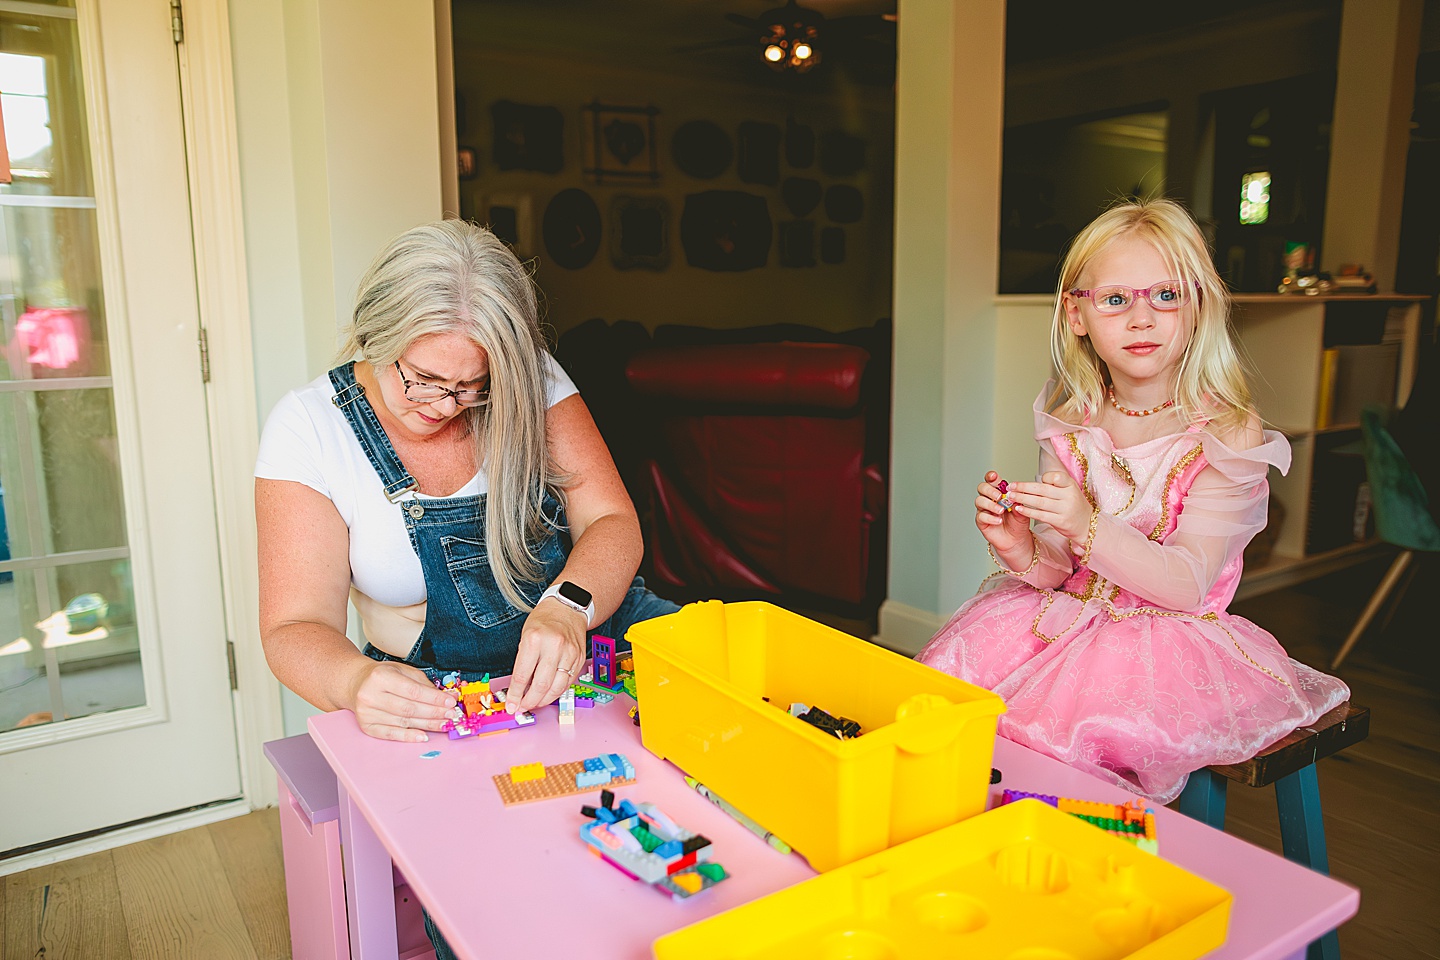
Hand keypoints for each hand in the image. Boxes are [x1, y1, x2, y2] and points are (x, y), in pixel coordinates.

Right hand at [347, 659, 457, 742]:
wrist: (356, 684)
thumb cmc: (382, 676)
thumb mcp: (402, 671)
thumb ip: (424, 684)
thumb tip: (446, 697)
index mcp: (380, 677)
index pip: (413, 691)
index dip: (434, 698)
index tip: (450, 702)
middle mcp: (370, 695)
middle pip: (409, 708)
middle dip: (434, 713)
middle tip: (451, 715)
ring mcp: (367, 713)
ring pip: (403, 721)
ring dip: (427, 725)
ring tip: (443, 724)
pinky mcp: (367, 726)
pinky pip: (391, 734)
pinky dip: (408, 736)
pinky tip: (423, 736)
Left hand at [505, 599, 587, 714]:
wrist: (567, 608)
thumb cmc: (543, 621)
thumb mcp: (525, 637)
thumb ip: (523, 663)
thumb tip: (519, 690)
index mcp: (534, 639)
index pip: (522, 675)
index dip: (516, 694)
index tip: (511, 704)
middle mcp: (553, 647)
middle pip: (541, 685)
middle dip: (530, 701)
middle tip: (523, 707)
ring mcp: (569, 653)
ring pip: (556, 687)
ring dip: (544, 700)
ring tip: (535, 703)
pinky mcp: (579, 659)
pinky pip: (567, 682)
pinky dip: (556, 692)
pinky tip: (548, 694)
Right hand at [975, 471, 1031, 558]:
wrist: (1016, 540)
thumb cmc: (1018, 523)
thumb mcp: (1022, 511)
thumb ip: (1018, 504)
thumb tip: (1015, 497)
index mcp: (1000, 492)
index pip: (992, 481)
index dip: (991, 477)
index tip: (995, 476)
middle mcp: (990, 499)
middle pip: (982, 488)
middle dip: (990, 490)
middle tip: (999, 496)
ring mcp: (984, 509)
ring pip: (979, 501)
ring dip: (990, 504)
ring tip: (1001, 510)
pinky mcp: (981, 521)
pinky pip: (981, 516)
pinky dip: (990, 517)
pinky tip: (998, 520)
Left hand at [1009, 471, 1092, 546]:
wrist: (1086, 524)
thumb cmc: (1073, 504)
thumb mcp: (1069, 490)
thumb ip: (1054, 485)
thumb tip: (1030, 483)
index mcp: (1070, 485)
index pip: (1056, 477)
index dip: (1043, 478)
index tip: (1031, 481)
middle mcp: (1069, 496)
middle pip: (1042, 489)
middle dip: (1024, 487)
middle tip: (1011, 486)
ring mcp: (1065, 509)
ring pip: (1040, 502)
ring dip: (1023, 498)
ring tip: (1011, 496)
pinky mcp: (1060, 521)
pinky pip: (1041, 515)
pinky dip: (1028, 511)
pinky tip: (1018, 508)